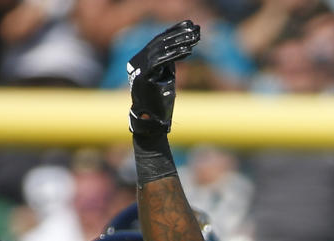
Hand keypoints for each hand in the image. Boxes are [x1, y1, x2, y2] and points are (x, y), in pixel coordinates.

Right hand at [127, 20, 199, 135]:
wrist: (151, 122)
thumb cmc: (160, 102)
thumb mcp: (166, 77)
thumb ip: (168, 62)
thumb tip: (179, 47)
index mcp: (141, 60)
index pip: (158, 41)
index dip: (173, 32)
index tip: (189, 25)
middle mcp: (137, 62)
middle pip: (160, 42)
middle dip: (179, 34)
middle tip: (195, 28)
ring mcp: (139, 69)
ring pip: (161, 49)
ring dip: (180, 42)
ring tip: (195, 37)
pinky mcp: (144, 76)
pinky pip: (161, 61)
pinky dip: (176, 55)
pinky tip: (189, 51)